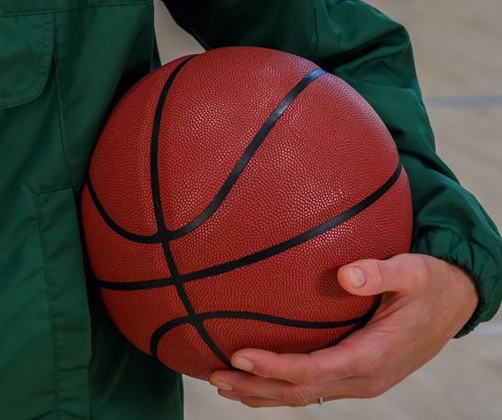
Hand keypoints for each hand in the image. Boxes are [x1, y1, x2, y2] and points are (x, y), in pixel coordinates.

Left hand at [208, 254, 478, 406]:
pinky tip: (253, 374)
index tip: (238, 353)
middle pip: (300, 393)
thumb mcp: (412, 272)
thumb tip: (345, 274)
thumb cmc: (430, 283)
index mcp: (373, 357)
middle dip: (256, 387)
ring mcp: (359, 379)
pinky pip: (313, 385)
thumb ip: (380, 272)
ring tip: (220, 382)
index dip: (274, 367)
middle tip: (213, 375)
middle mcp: (363, 377)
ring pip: (304, 395)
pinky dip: (280, 384)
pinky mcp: (355, 372)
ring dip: (262, 393)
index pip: (313, 370)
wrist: (455, 303)